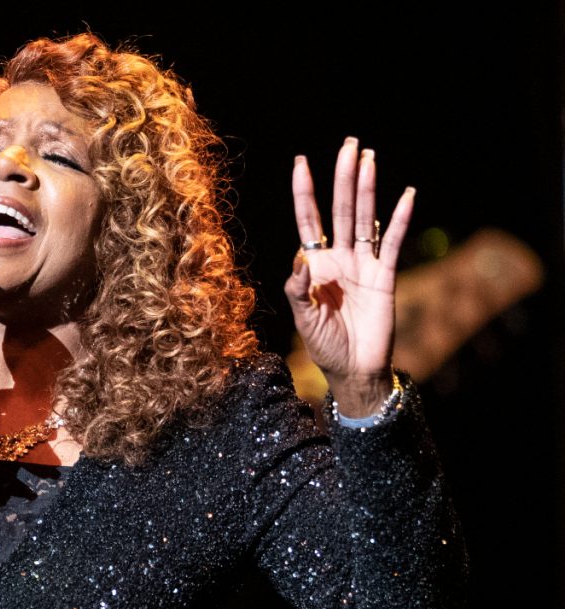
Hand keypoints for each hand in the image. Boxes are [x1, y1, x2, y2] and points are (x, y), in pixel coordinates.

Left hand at [283, 137, 414, 416]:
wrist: (354, 369)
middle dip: (343, 177)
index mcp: (315, 265)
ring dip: (367, 189)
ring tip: (370, 158)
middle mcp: (340, 257)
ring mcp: (364, 264)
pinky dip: (401, 220)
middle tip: (350, 144)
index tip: (301, 162)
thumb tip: (299, 259)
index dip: (305, 192)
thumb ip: (297, 290)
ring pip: (366, 218)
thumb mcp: (302, 319)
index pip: (309, 220)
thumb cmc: (324, 345)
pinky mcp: (386, 277)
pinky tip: (406, 195)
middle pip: (340, 209)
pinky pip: (393, 243)